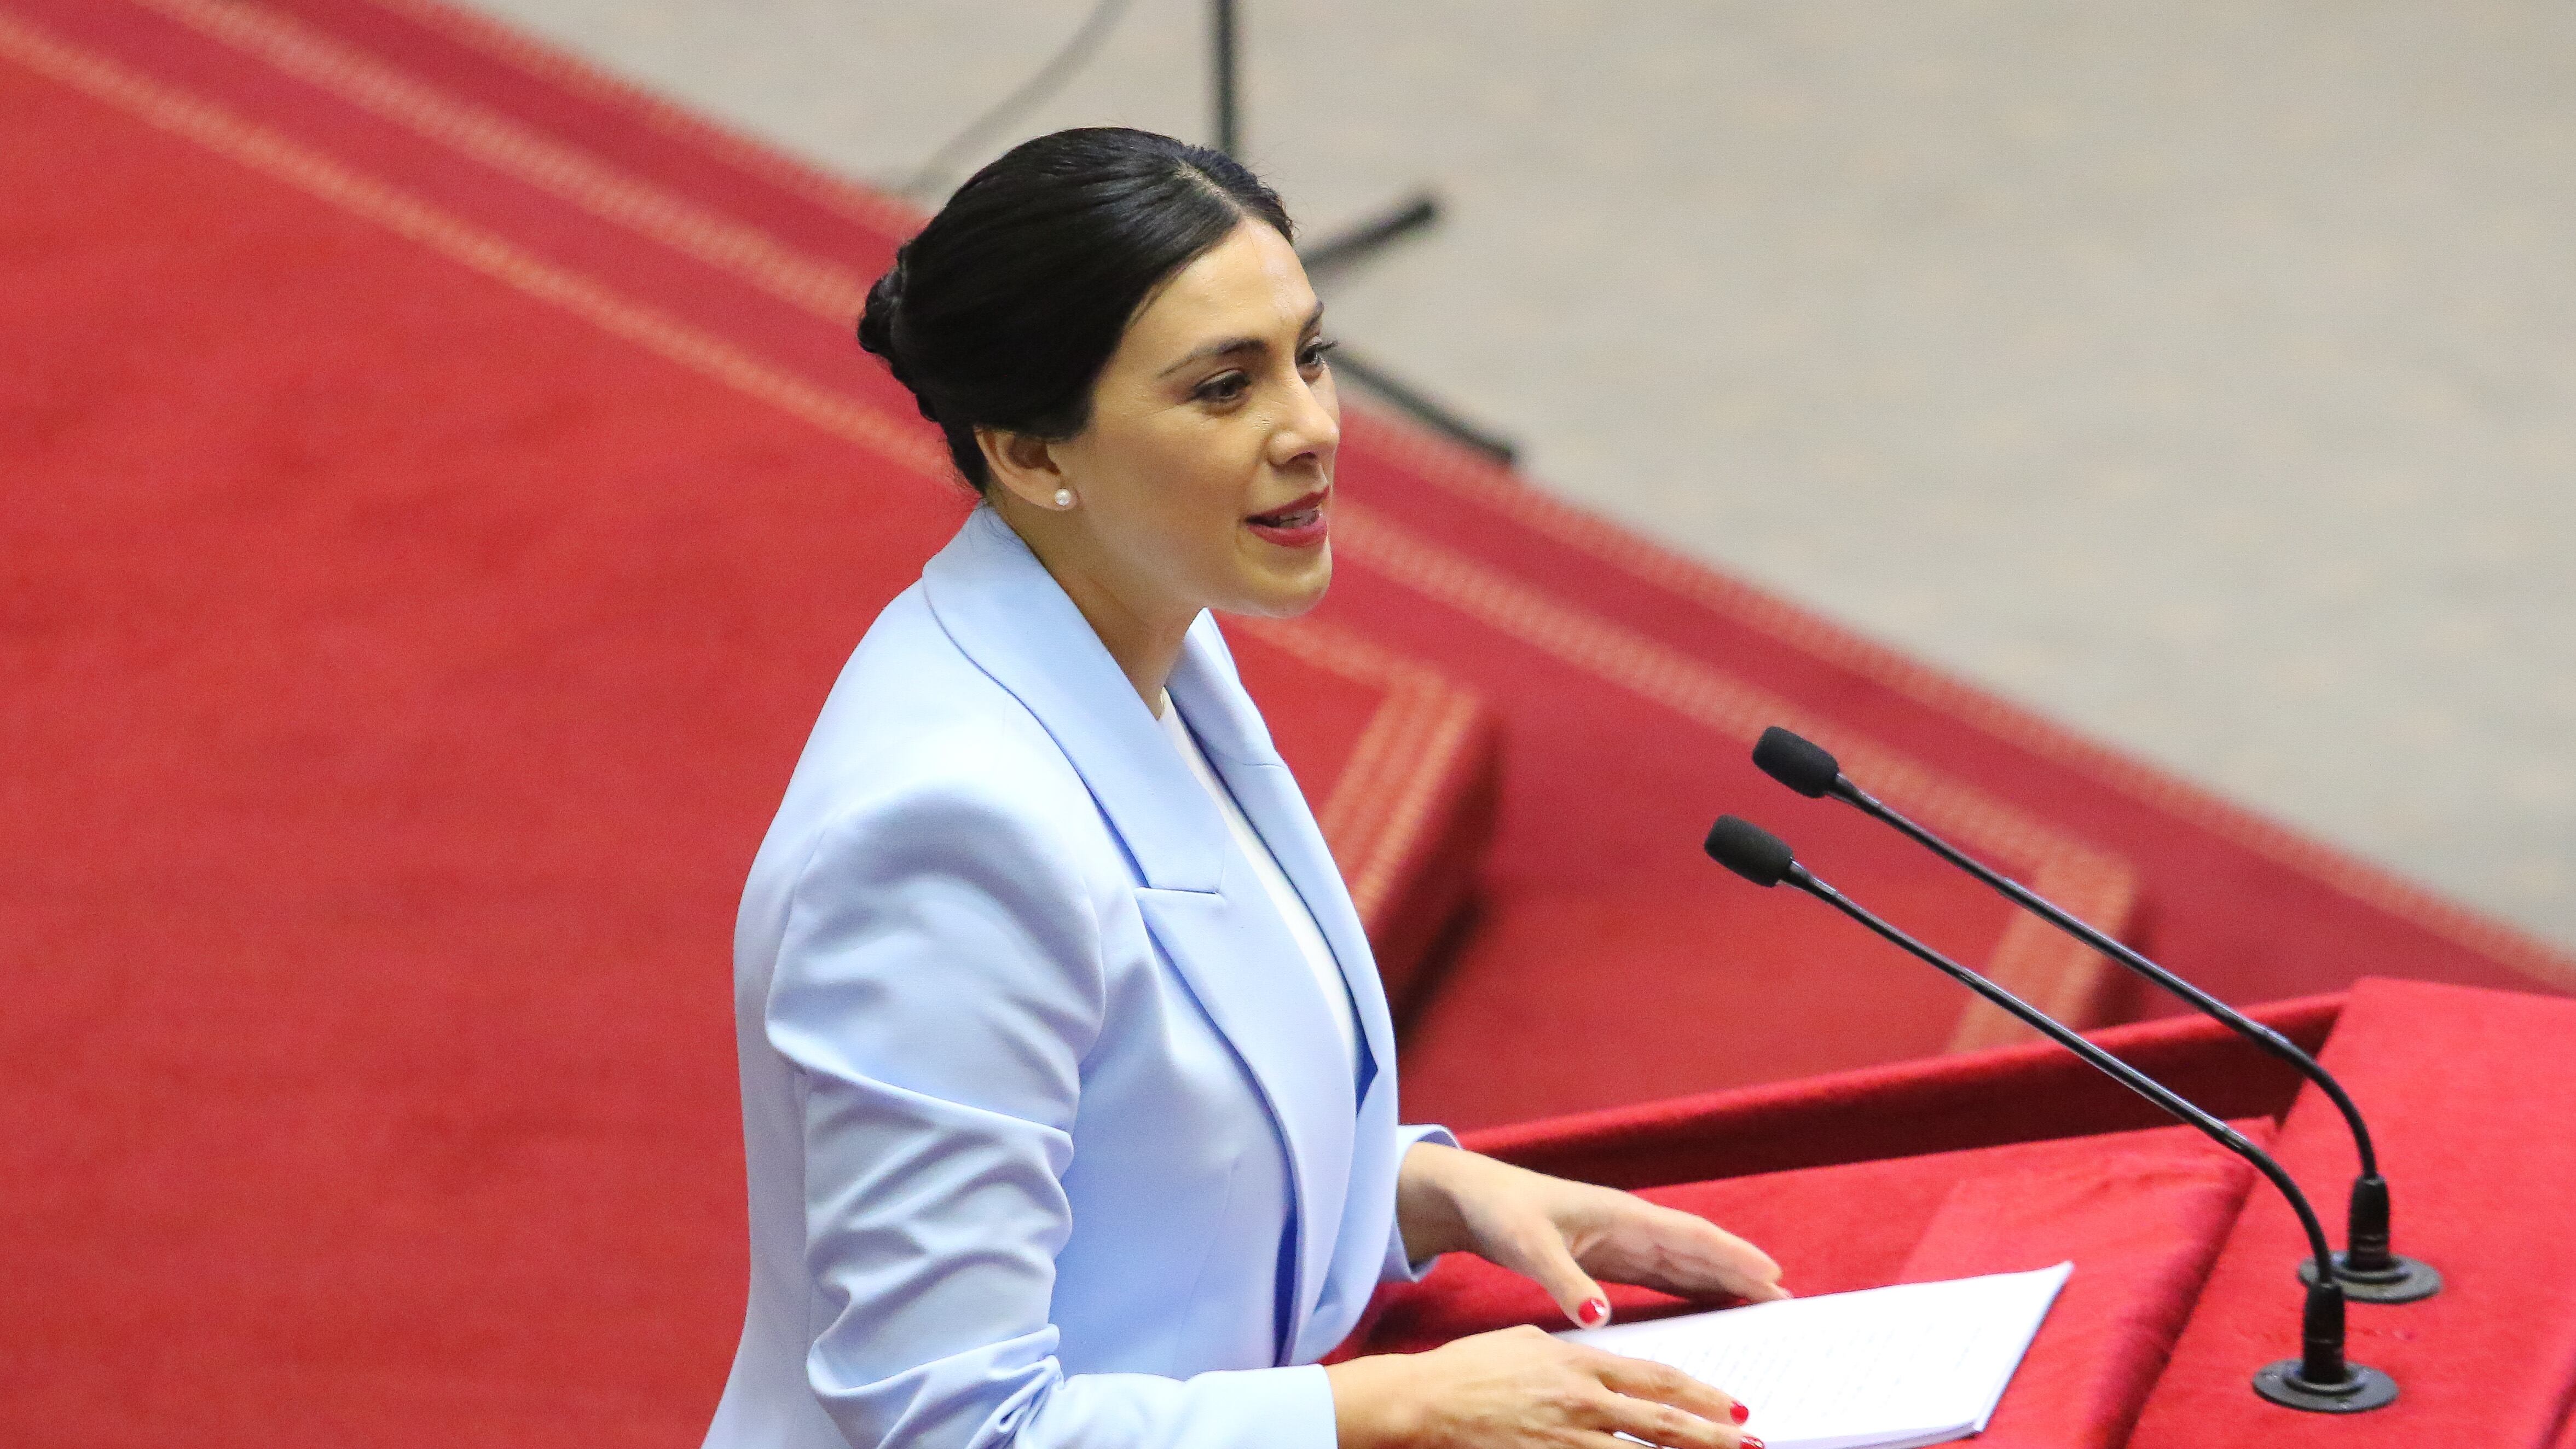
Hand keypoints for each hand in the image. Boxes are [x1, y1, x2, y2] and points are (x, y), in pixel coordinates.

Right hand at [1324, 1323, 1758, 1448]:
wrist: (1428, 1398)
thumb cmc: (1475, 1365)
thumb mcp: (1532, 1341)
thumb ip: (1573, 1350)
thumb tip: (1601, 1355)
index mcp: (1582, 1363)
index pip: (1657, 1380)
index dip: (1701, 1395)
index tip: (1735, 1407)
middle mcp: (1583, 1401)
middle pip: (1661, 1423)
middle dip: (1712, 1437)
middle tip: (1751, 1444)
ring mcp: (1566, 1437)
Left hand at [1396, 1143, 1789, 1329]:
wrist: (1474, 1201)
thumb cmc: (1502, 1214)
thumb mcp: (1529, 1248)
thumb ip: (1565, 1282)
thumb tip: (1600, 1318)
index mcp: (1622, 1216)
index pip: (1691, 1236)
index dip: (1733, 1256)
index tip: (1772, 1274)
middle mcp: (1630, 1226)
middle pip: (1698, 1251)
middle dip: (1741, 1272)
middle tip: (1785, 1301)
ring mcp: (1622, 1241)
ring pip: (1684, 1263)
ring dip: (1723, 1281)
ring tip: (1762, 1304)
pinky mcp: (1609, 1258)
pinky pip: (1661, 1275)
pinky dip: (1691, 1288)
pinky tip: (1711, 1304)